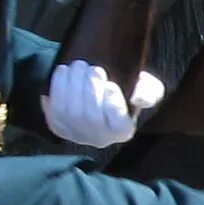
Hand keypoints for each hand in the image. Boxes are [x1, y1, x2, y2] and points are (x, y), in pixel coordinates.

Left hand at [44, 61, 164, 148]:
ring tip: (78, 66)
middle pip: (91, 117)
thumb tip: (139, 97)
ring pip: (70, 111)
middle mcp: (98, 138)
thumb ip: (149, 92)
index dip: (113, 104)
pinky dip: (58, 87)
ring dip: (72, 84)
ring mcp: (75, 133)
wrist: (96, 91)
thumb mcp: (145, 88)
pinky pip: (54, 107)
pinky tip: (64, 72)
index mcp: (122, 131)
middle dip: (90, 89)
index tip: (110, 84)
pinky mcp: (57, 125)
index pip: (118, 124)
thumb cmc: (125, 90)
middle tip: (91, 68)